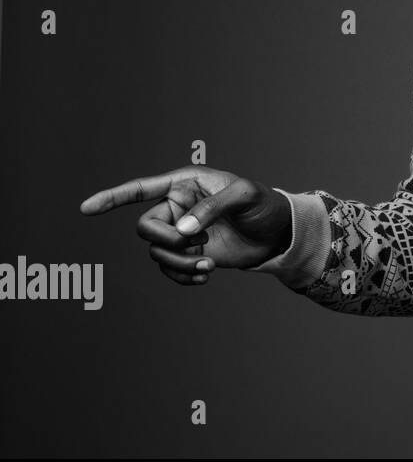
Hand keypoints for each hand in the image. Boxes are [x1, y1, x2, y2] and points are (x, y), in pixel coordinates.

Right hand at [79, 166, 291, 284]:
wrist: (277, 233)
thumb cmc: (263, 205)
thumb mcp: (245, 195)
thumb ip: (213, 207)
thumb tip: (183, 230)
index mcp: (185, 184)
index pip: (141, 189)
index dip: (112, 198)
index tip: (86, 209)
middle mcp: (177, 207)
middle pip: (146, 228)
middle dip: (167, 241)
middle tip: (198, 243)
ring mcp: (181, 232)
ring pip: (156, 253)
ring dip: (179, 264)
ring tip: (208, 267)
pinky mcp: (188, 254)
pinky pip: (168, 269)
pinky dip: (181, 277)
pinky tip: (204, 277)